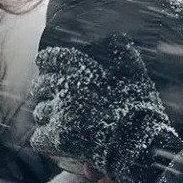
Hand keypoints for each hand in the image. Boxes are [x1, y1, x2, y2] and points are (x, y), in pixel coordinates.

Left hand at [30, 35, 182, 182]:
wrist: (144, 145)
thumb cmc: (142, 111)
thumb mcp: (136, 75)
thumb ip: (124, 53)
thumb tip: (118, 37)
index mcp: (84, 69)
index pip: (51, 58)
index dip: (47, 63)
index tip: (46, 67)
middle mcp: (69, 87)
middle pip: (41, 86)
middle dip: (46, 92)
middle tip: (54, 100)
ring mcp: (62, 112)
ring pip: (40, 112)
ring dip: (48, 117)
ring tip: (61, 122)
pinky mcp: (59, 136)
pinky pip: (39, 138)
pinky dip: (46, 141)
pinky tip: (58, 142)